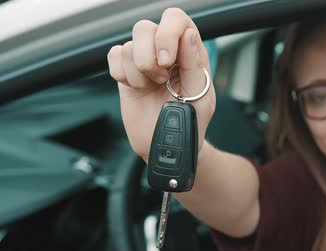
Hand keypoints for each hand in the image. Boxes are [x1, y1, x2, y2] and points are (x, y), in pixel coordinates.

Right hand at [107, 8, 215, 160]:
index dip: (167, 34)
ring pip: (128, 45)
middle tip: (160, 79)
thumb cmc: (191, 121)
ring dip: (137, 71)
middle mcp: (166, 51)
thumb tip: (188, 35)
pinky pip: (113, 56)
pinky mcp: (126, 72)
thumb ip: (194, 64)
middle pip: (144, 27)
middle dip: (148, 56)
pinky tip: (136, 87)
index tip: (167, 61)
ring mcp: (144, 60)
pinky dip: (122, 74)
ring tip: (151, 87)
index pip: (176, 19)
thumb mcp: (200, 96)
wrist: (168, 144)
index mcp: (190, 51)